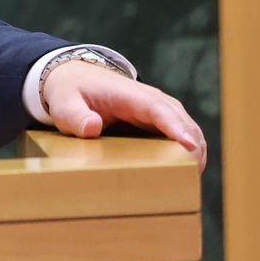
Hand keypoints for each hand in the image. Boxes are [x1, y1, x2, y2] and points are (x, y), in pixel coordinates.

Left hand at [41, 60, 206, 169]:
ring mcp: (160, 110)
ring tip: (192, 181)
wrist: (76, 79)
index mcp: (129, 94)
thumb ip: (75, 116)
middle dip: (193, 147)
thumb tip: (93, 127)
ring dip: (195, 153)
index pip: (158, 109)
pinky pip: (183, 136)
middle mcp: (152, 100)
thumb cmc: (71, 93)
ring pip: (189, 130)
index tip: (189, 146)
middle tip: (192, 177)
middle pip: (182, 122)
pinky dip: (189, 153)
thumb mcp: (64, 104)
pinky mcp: (161, 122)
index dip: (176, 127)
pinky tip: (187, 174)